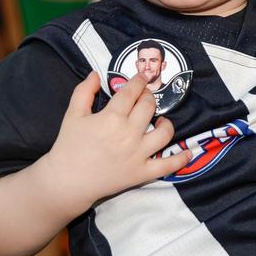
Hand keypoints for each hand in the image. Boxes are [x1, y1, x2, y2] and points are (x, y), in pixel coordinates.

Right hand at [37, 73, 190, 212]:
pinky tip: (188, 151)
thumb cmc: (69, 146)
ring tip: (161, 120)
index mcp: (112, 117)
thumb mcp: (72, 115)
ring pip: (164, 132)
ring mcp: (138, 154)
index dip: (138, 82)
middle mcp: (129, 134)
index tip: (141, 78)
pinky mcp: (142, 172)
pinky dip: (181, 158)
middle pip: (149, 107)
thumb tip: (96, 74)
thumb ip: (84, 92)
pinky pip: (168, 165)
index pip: (132, 93)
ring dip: (166, 123)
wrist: (66, 181)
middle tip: (145, 98)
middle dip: (149, 97)